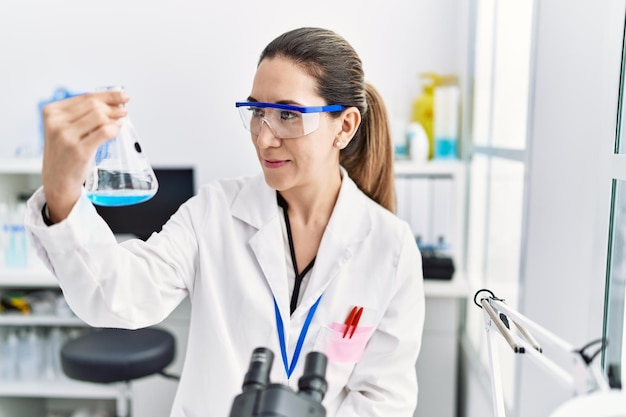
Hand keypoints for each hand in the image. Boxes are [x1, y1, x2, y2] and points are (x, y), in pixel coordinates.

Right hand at [41, 90, 129, 222]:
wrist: (58, 181)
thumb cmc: (66, 154)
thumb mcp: (66, 130)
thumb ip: (82, 115)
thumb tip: (114, 103)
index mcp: (51, 112)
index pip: (85, 97)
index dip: (107, 95)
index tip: (122, 96)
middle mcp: (56, 122)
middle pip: (94, 105)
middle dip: (113, 106)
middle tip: (124, 111)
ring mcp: (66, 137)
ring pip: (99, 116)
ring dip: (114, 117)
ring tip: (121, 120)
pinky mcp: (79, 150)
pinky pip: (104, 132)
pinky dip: (114, 128)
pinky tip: (117, 129)